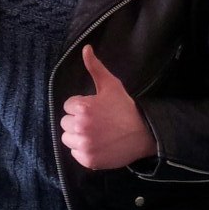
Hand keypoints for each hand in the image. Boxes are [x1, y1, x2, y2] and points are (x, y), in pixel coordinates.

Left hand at [60, 44, 156, 170]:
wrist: (143, 133)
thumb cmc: (124, 107)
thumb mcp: (110, 85)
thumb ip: (95, 67)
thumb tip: (85, 48)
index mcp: (82, 108)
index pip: (68, 106)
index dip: (81, 106)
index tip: (95, 109)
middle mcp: (80, 127)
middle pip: (65, 123)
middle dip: (77, 121)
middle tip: (96, 121)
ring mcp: (84, 145)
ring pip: (68, 139)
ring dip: (78, 136)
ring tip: (95, 132)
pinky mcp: (88, 160)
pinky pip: (75, 154)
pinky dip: (84, 150)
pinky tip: (98, 144)